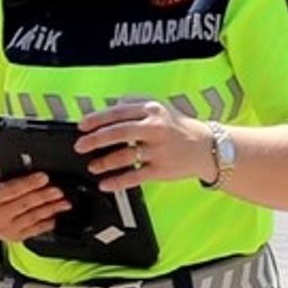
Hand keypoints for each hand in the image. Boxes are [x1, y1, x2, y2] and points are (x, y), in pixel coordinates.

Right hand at [0, 156, 68, 241]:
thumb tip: (9, 158)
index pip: (12, 189)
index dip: (30, 183)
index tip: (44, 177)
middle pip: (25, 204)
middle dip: (44, 196)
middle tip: (58, 190)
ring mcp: (4, 228)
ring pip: (32, 217)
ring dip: (51, 209)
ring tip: (64, 202)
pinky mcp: (13, 237)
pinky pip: (34, 230)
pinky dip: (47, 223)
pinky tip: (56, 216)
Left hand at [74, 100, 215, 191]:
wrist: (207, 147)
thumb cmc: (176, 126)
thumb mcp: (157, 106)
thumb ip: (131, 103)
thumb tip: (106, 109)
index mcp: (151, 110)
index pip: (117, 112)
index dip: (96, 119)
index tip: (81, 126)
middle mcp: (155, 129)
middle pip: (118, 133)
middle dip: (95, 140)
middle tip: (80, 146)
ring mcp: (159, 150)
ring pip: (125, 156)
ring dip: (104, 162)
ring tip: (92, 166)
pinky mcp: (162, 170)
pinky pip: (135, 177)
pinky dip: (118, 182)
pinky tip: (105, 184)